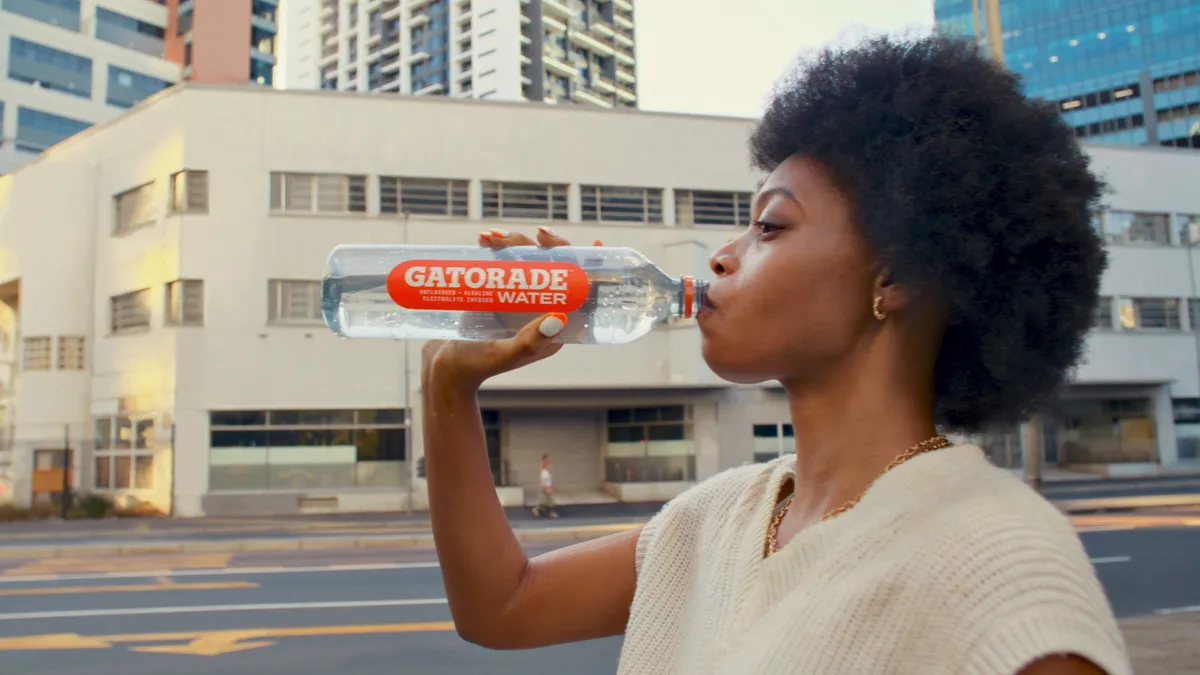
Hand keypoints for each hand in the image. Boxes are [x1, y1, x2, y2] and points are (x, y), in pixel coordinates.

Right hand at [420, 227, 603, 390]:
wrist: (441, 367)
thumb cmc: (474, 368)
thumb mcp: (504, 355)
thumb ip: (530, 341)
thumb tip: (559, 316)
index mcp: (553, 327)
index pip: (579, 293)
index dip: (590, 268)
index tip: (597, 244)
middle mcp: (539, 309)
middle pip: (554, 268)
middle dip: (548, 245)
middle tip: (537, 235)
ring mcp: (517, 297)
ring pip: (527, 259)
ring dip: (515, 241)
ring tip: (492, 237)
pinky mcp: (495, 289)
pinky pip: (502, 261)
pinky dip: (495, 246)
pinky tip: (483, 239)